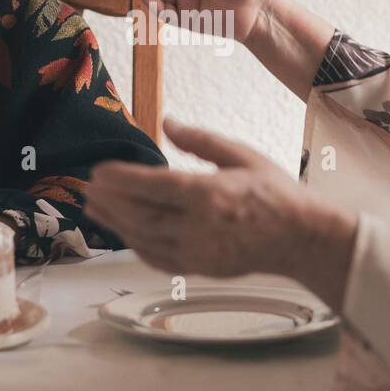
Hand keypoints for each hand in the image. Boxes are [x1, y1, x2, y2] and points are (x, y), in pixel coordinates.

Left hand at [85, 118, 357, 305]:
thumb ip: (201, 141)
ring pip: (144, 239)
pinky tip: (124, 233)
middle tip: (86, 189)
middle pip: (140, 214)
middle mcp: (199, 227)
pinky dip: (136, 246)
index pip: (153, 186)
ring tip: (94, 209)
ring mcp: (198, 252)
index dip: (121, 179)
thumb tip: (167, 122)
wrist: (303, 239)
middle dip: (110, 202)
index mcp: (210, 195)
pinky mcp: (200, 268)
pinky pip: (158, 259)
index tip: (98, 171)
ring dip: (115, 224)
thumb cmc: (276, 193)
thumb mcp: (243, 155)